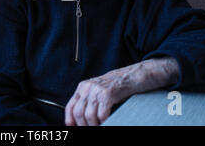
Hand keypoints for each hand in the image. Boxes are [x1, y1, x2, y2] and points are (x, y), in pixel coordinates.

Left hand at [64, 57, 178, 125]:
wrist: (134, 75)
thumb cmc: (118, 86)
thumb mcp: (98, 90)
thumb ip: (89, 101)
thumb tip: (81, 119)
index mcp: (83, 87)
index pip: (70, 107)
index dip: (70, 120)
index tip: (73, 128)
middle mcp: (88, 87)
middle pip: (78, 113)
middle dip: (83, 125)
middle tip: (91, 129)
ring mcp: (97, 90)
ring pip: (88, 116)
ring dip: (94, 125)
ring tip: (100, 126)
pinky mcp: (108, 94)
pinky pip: (101, 114)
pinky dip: (104, 122)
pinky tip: (107, 122)